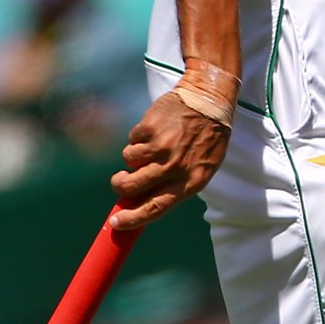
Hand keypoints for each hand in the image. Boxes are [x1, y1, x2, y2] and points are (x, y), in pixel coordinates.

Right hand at [110, 89, 229, 231]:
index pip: (156, 208)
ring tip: (153, 145)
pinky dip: (139, 137)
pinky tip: (156, 130)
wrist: (209, 100)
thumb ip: (176, 186)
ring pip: (128, 160)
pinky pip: (132, 139)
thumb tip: (141, 202)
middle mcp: (174, 166)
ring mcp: (161, 146)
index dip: (132, 219)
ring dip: (134, 155)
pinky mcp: (150, 127)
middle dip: (120, 185)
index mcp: (190, 182)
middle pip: (132, 187)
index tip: (115, 223)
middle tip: (120, 181)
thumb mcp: (202, 168)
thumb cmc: (207, 138)